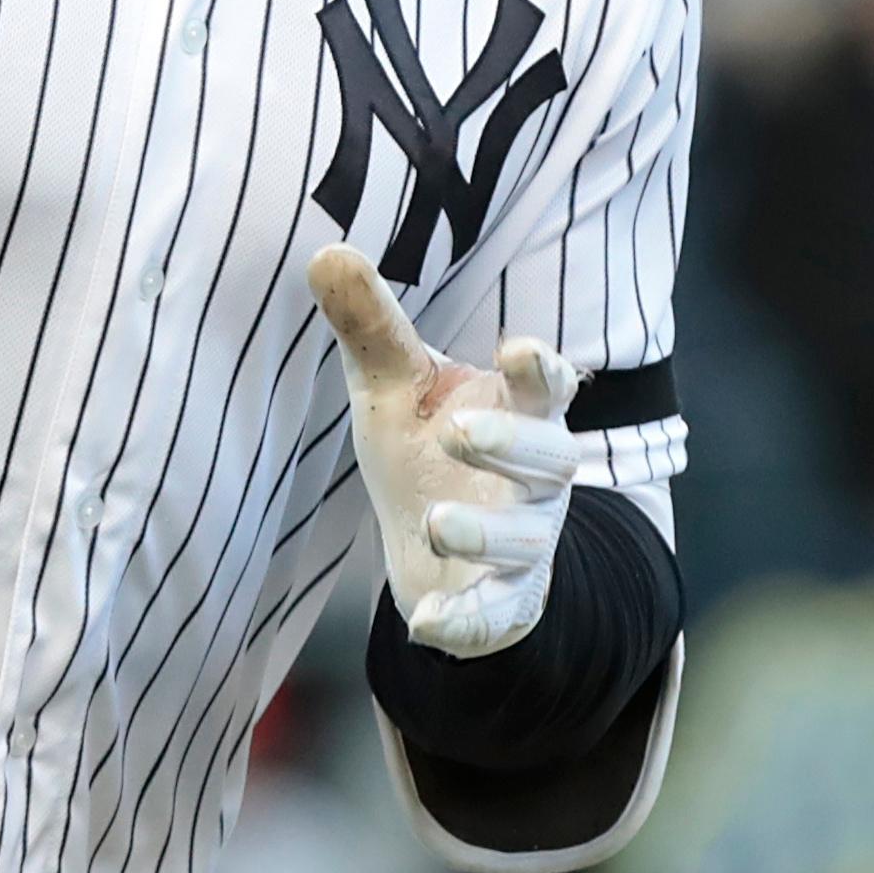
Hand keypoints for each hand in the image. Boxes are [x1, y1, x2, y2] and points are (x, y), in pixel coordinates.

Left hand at [309, 246, 584, 657]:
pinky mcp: (504, 600)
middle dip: (508, 444)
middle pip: (549, 460)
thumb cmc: (426, 445)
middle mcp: (536, 477)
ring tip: (435, 520)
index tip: (520, 349)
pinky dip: (466, 619)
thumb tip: (324, 251)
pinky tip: (427, 622)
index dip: (541, 369)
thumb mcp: (394, 386)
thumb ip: (370, 326)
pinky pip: (494, 614)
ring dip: (484, 531)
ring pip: (524, 539)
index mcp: (519, 412)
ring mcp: (525, 540)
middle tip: (457, 429)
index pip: (547, 387)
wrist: (437, 542)